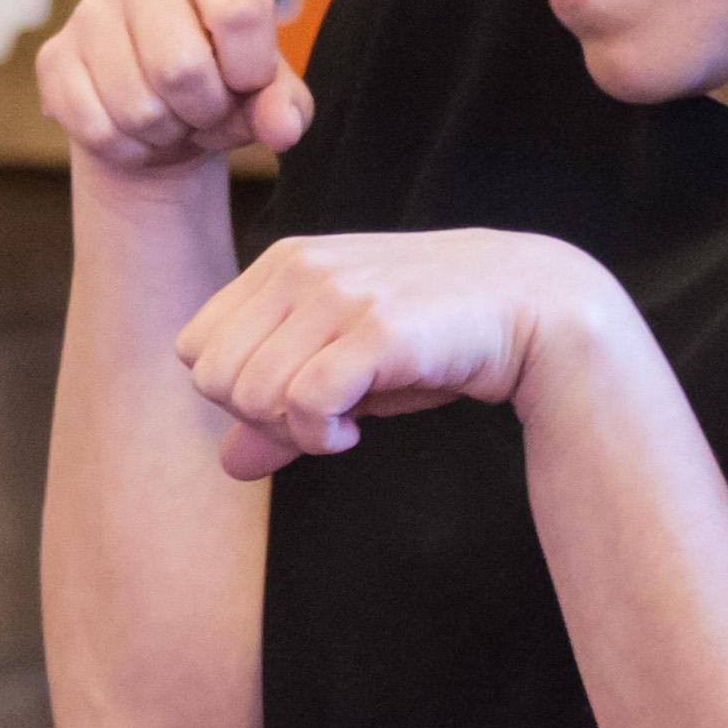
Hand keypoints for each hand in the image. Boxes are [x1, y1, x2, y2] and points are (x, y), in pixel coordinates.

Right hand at [38, 0, 313, 182]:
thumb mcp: (268, 92)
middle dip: (204, 111)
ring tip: (173, 117)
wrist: (160, 111)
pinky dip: (127, 148)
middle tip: (206, 109)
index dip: (249, 72)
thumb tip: (282, 127)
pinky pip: (96, 127)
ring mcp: (89, 11)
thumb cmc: (223, 84)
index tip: (244, 82)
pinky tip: (136, 131)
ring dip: (165, 133)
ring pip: (136, 107)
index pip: (239, 14)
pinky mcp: (54, 57)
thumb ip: (286, 105)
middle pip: (181, 67)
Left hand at [173, 230, 610, 481]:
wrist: (532, 304)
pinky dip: (323, 436)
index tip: (292, 398)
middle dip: (257, 417)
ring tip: (345, 421)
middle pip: (213, 378)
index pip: (195, 349)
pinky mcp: (377, 329)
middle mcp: (300, 269)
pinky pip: (303, 404)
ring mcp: (338, 295)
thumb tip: (228, 465)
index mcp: (281, 263)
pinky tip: (359, 429)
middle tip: (318, 417)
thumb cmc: (431, 337)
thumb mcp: (342, 365)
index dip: (233, 392)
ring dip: (296, 431)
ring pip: (251, 395)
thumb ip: (277, 410)